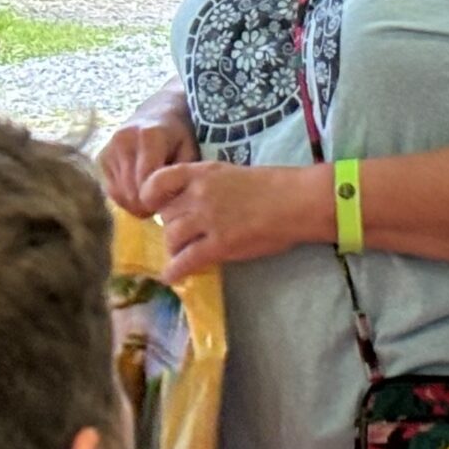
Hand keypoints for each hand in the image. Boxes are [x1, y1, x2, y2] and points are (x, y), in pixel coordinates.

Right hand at [99, 107, 198, 217]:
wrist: (159, 112)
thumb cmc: (180, 134)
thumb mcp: (190, 151)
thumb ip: (180, 175)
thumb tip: (166, 201)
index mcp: (149, 136)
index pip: (146, 182)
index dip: (157, 199)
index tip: (168, 202)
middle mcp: (124, 140)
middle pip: (131, 191)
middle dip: (146, 204)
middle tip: (160, 202)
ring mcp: (109, 148)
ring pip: (119, 194)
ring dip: (135, 202)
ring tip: (150, 194)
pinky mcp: (101, 157)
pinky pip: (110, 190)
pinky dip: (124, 196)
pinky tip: (138, 189)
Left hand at [137, 162, 327, 281]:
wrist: (296, 201)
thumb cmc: (272, 187)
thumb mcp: (231, 174)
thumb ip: (207, 185)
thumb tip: (190, 203)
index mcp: (202, 173)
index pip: (158, 181)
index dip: (152, 196)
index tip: (157, 207)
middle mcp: (199, 193)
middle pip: (166, 215)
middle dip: (171, 227)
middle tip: (183, 236)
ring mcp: (208, 219)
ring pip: (171, 237)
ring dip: (174, 249)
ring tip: (183, 254)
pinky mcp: (218, 244)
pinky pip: (185, 261)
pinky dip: (175, 271)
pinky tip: (174, 276)